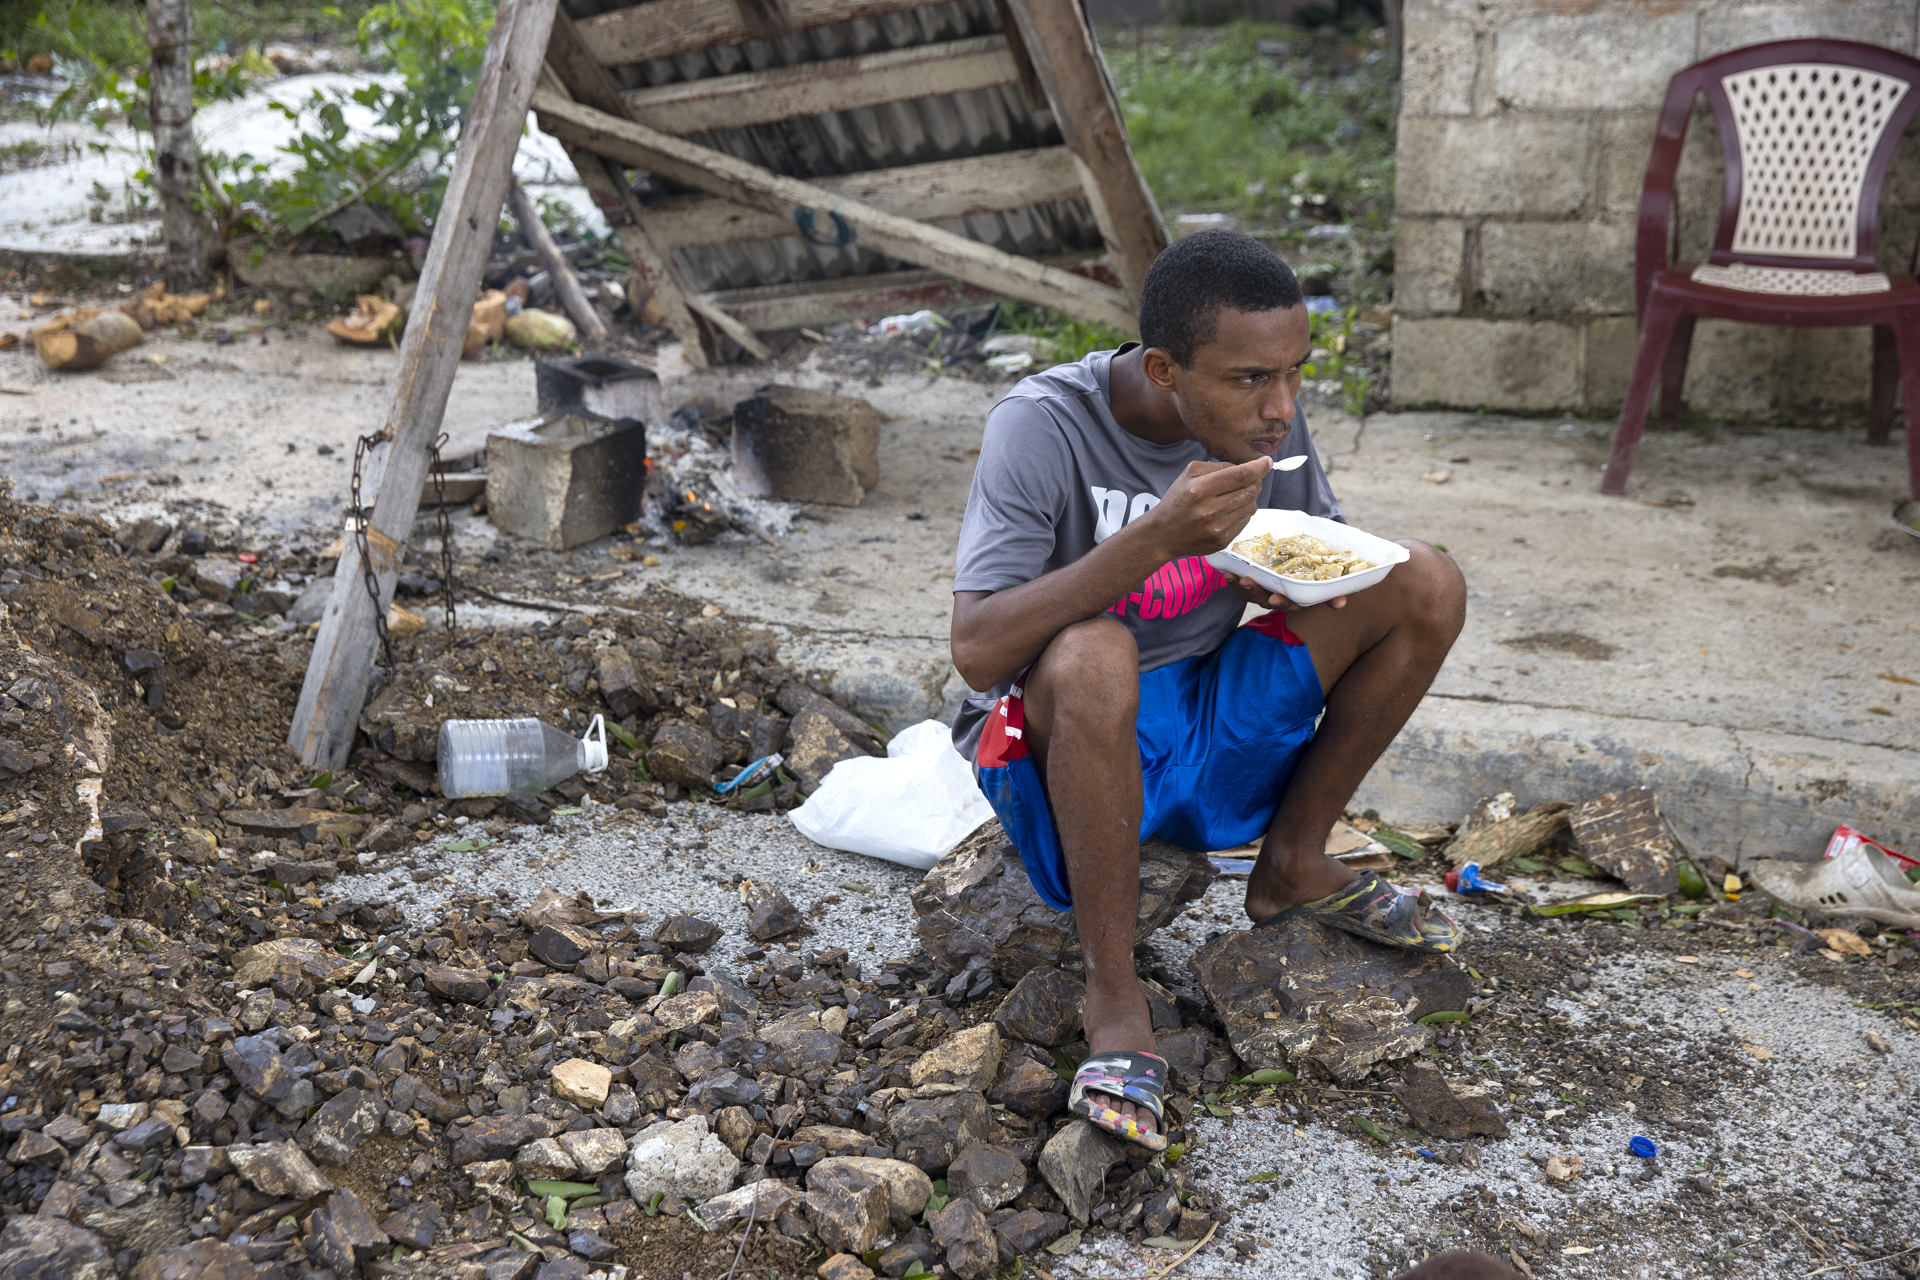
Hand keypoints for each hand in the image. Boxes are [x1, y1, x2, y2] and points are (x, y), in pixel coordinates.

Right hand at [1140, 456, 1272, 560]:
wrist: (1163, 534)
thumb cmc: (1177, 500)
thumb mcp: (1189, 474)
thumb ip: (1217, 466)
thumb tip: (1247, 466)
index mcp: (1199, 490)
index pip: (1240, 475)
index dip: (1258, 467)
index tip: (1267, 462)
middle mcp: (1209, 510)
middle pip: (1250, 491)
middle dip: (1255, 482)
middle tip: (1251, 479)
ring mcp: (1217, 528)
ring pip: (1251, 507)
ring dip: (1249, 498)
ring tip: (1235, 496)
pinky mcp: (1222, 541)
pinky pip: (1245, 521)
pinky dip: (1242, 513)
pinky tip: (1228, 511)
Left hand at [1229, 574, 1346, 612]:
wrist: (1306, 567)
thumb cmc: (1317, 577)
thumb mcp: (1326, 584)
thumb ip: (1332, 593)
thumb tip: (1342, 602)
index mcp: (1296, 602)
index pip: (1289, 604)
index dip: (1282, 602)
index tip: (1275, 598)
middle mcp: (1278, 600)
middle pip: (1265, 599)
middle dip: (1255, 592)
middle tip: (1248, 582)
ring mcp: (1265, 593)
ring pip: (1251, 593)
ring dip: (1241, 586)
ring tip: (1232, 576)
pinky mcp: (1255, 585)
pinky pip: (1242, 586)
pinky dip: (1234, 581)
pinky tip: (1227, 572)